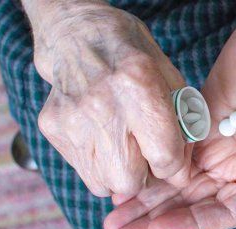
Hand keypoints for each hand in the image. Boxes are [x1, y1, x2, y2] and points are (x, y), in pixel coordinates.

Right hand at [25, 1, 190, 195]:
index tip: (175, 164)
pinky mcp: (53, 128)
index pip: (163, 156)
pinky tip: (105, 139)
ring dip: (121, 175)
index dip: (175, 168)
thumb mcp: (172, 82)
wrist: (81, 36)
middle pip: (128, 181)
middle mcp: (102, 106)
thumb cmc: (135, 59)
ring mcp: (72, 120)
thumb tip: (181, 173)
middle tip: (148, 159)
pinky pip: (84, 171)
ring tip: (126, 149)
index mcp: (138, 87)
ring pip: (103, 184)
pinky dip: (100, 166)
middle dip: (145, 178)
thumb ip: (182, 128)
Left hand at [103, 9, 235, 228]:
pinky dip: (147, 164)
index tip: (158, 227)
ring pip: (176, 181)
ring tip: (111, 220)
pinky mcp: (198, 121)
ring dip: (146, 200)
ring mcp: (216, 146)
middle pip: (193, 204)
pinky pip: (168, 149)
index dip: (192, 223)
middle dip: (156, 221)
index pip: (224, 212)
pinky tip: (123, 175)